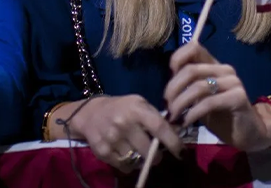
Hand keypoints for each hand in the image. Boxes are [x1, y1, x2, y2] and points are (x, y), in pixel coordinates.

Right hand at [63, 95, 182, 171]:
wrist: (90, 113)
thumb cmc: (121, 108)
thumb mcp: (139, 103)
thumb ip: (155, 116)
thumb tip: (176, 132)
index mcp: (136, 109)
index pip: (159, 127)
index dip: (172, 141)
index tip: (180, 151)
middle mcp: (124, 124)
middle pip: (148, 150)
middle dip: (156, 156)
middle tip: (155, 153)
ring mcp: (112, 139)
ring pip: (137, 160)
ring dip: (141, 159)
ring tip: (137, 151)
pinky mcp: (103, 152)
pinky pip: (124, 167)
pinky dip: (129, 164)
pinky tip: (125, 153)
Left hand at [165, 42, 270, 150]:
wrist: (248, 133)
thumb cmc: (221, 116)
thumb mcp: (200, 100)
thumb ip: (187, 89)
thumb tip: (167, 90)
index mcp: (214, 65)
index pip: (194, 47)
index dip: (177, 58)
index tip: (169, 78)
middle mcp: (224, 70)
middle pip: (191, 69)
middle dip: (173, 89)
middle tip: (168, 107)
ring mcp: (233, 82)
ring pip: (198, 86)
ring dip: (180, 103)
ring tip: (174, 117)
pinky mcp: (238, 97)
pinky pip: (209, 102)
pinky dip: (193, 113)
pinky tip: (186, 122)